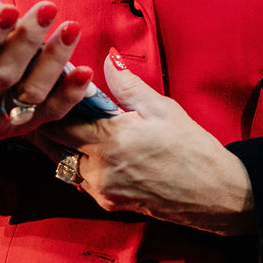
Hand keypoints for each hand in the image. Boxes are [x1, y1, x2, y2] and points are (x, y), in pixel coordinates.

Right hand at [0, 0, 93, 168]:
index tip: (7, 9)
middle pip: (4, 74)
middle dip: (27, 41)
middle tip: (48, 8)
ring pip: (30, 92)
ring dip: (54, 62)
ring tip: (72, 28)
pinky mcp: (21, 126)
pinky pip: (48, 113)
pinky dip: (69, 95)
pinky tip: (86, 71)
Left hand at [37, 50, 255, 235]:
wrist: (213, 193)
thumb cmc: (191, 148)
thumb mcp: (162, 108)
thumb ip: (127, 85)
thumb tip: (108, 58)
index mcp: (110, 140)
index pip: (61, 120)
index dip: (52, 102)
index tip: (50, 86)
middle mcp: (99, 169)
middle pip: (54, 144)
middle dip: (49, 123)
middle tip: (49, 102)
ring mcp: (102, 190)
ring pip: (64, 163)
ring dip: (63, 144)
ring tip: (69, 122)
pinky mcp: (107, 203)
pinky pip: (80, 179)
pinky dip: (79, 161)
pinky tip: (90, 146)